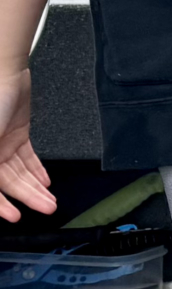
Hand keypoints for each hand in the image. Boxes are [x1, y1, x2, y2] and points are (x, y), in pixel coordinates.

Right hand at [0, 66, 52, 222]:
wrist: (3, 72)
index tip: (14, 216)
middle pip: (7, 183)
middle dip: (27, 198)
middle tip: (46, 208)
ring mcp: (1, 143)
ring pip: (19, 172)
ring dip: (35, 187)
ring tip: (50, 200)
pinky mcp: (16, 134)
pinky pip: (27, 158)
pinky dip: (37, 170)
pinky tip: (45, 182)